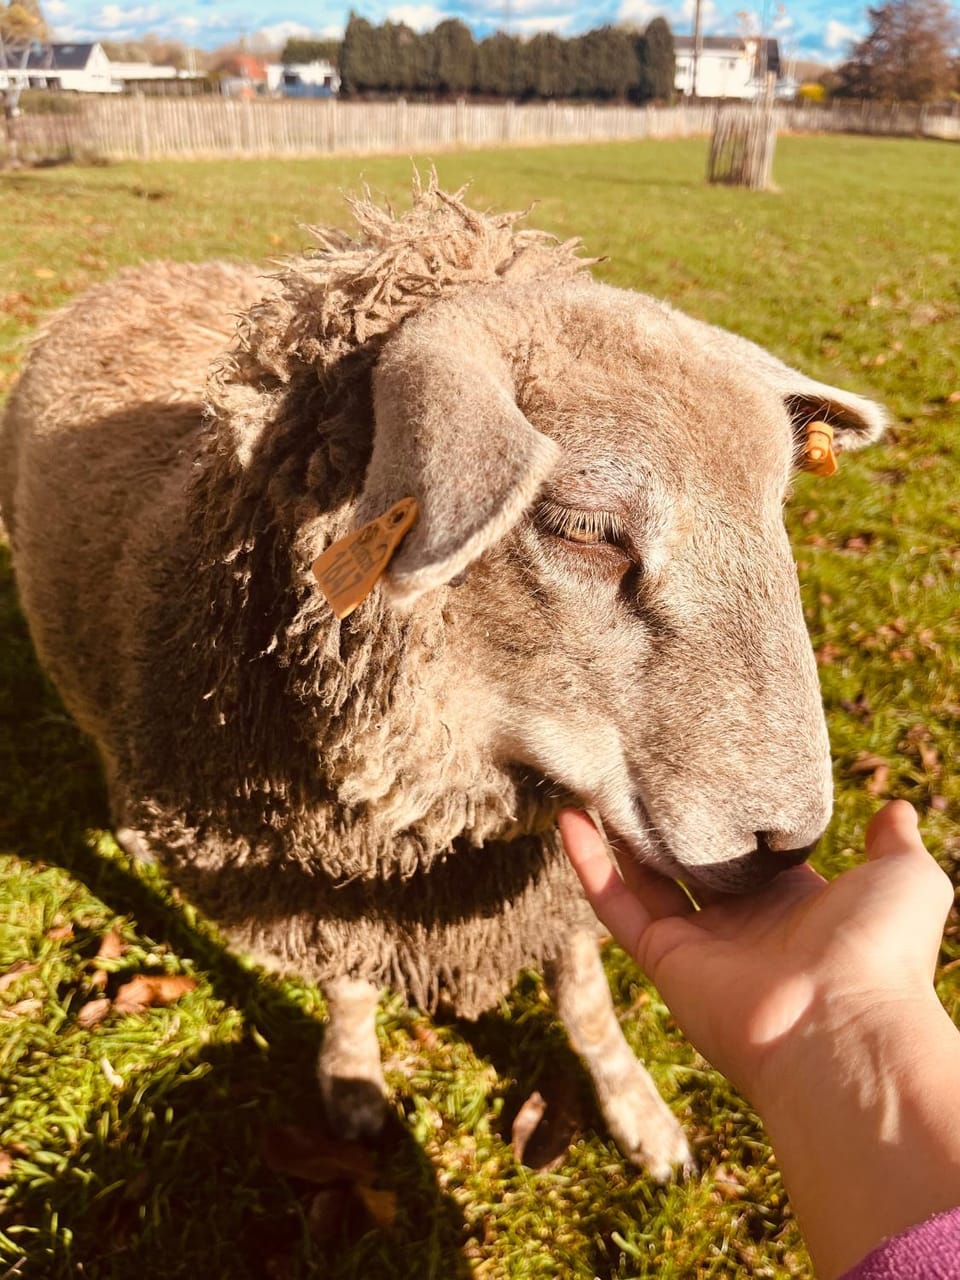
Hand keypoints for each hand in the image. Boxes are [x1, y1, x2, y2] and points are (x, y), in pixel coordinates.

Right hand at [558, 800, 952, 1105]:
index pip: (751, 849)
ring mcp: (699, 942)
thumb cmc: (879, 951)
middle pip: (691, 861)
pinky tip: (570, 817)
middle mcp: (743, 922)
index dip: (730, 810)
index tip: (706, 764)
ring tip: (596, 778)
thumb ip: (893, 841)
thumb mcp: (904, 878)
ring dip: (618, 832)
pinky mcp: (663, 958)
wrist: (841, 1026)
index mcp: (795, 903)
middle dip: (667, 819)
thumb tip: (896, 809)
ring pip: (645, 877)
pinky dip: (589, 864)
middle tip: (641, 766)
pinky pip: (616, 905)